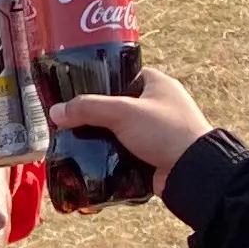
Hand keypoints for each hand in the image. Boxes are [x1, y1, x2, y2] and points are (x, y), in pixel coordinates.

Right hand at [53, 67, 215, 192]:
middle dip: (97, 116)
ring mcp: (158, 132)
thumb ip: (87, 108)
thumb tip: (56, 112)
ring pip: (120, 131)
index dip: (100, 82)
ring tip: (76, 142)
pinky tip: (92, 161)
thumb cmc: (165, 131)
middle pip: (118, 106)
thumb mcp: (122, 112)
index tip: (77, 92)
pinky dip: (111, 157)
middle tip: (72, 121)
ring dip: (103, 138)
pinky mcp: (153, 155)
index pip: (122, 76)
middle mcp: (159, 105)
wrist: (192, 172)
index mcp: (157, 83)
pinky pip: (126, 153)